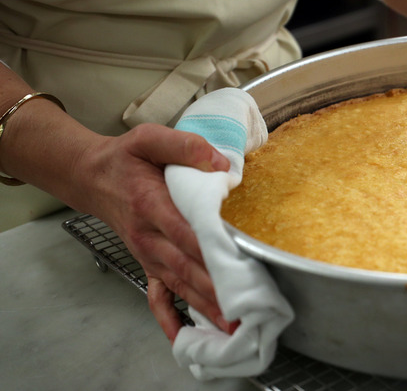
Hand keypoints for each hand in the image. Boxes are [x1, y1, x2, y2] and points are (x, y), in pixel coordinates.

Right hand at [76, 123, 232, 341]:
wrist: (92, 177)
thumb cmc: (126, 158)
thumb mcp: (149, 138)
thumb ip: (185, 146)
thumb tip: (221, 165)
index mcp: (152, 204)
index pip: (185, 231)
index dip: (209, 249)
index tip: (235, 264)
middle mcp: (148, 236)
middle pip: (187, 266)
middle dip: (216, 287)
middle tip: (246, 304)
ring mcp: (147, 254)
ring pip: (179, 284)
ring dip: (205, 306)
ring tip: (232, 324)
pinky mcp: (147, 263)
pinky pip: (157, 295)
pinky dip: (170, 318)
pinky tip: (186, 335)